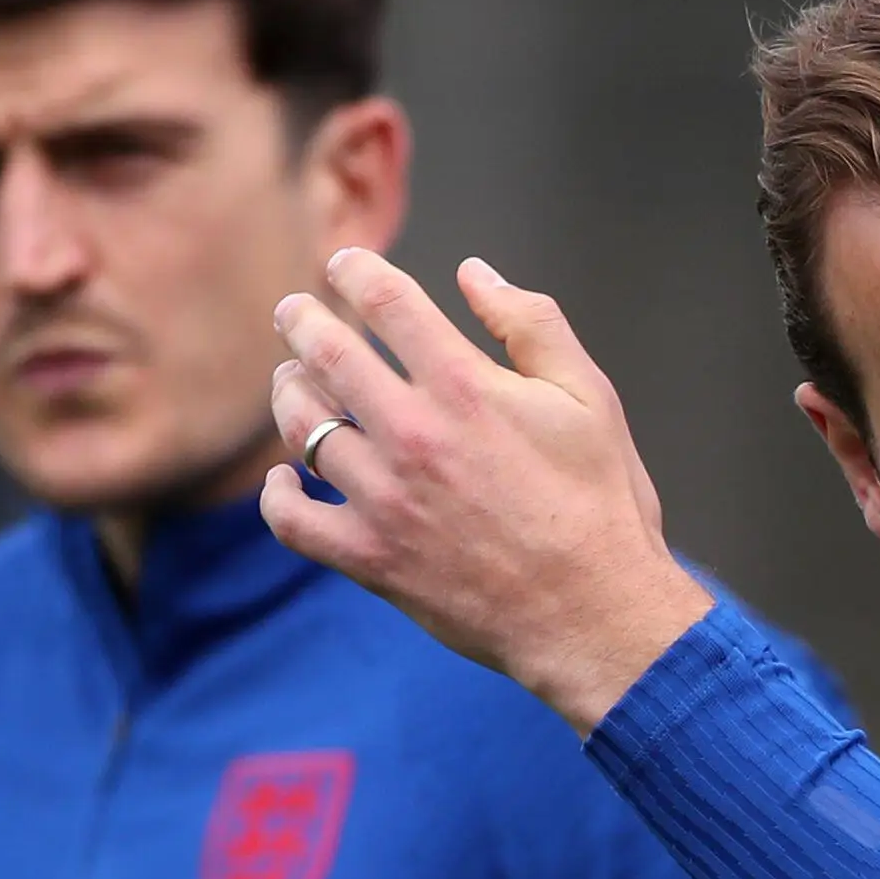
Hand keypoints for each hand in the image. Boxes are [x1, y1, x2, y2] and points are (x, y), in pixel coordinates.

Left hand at [261, 248, 714, 732]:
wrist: (593, 612)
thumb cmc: (599, 503)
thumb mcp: (589, 396)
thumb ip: (530, 324)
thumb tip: (474, 273)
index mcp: (466, 386)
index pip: (387, 301)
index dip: (356, 271)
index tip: (345, 266)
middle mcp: (413, 435)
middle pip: (326, 353)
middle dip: (301, 320)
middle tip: (293, 312)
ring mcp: (384, 500)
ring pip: (303, 426)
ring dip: (289, 392)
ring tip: (291, 380)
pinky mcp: (370, 558)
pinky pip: (294, 520)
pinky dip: (279, 496)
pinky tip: (287, 481)